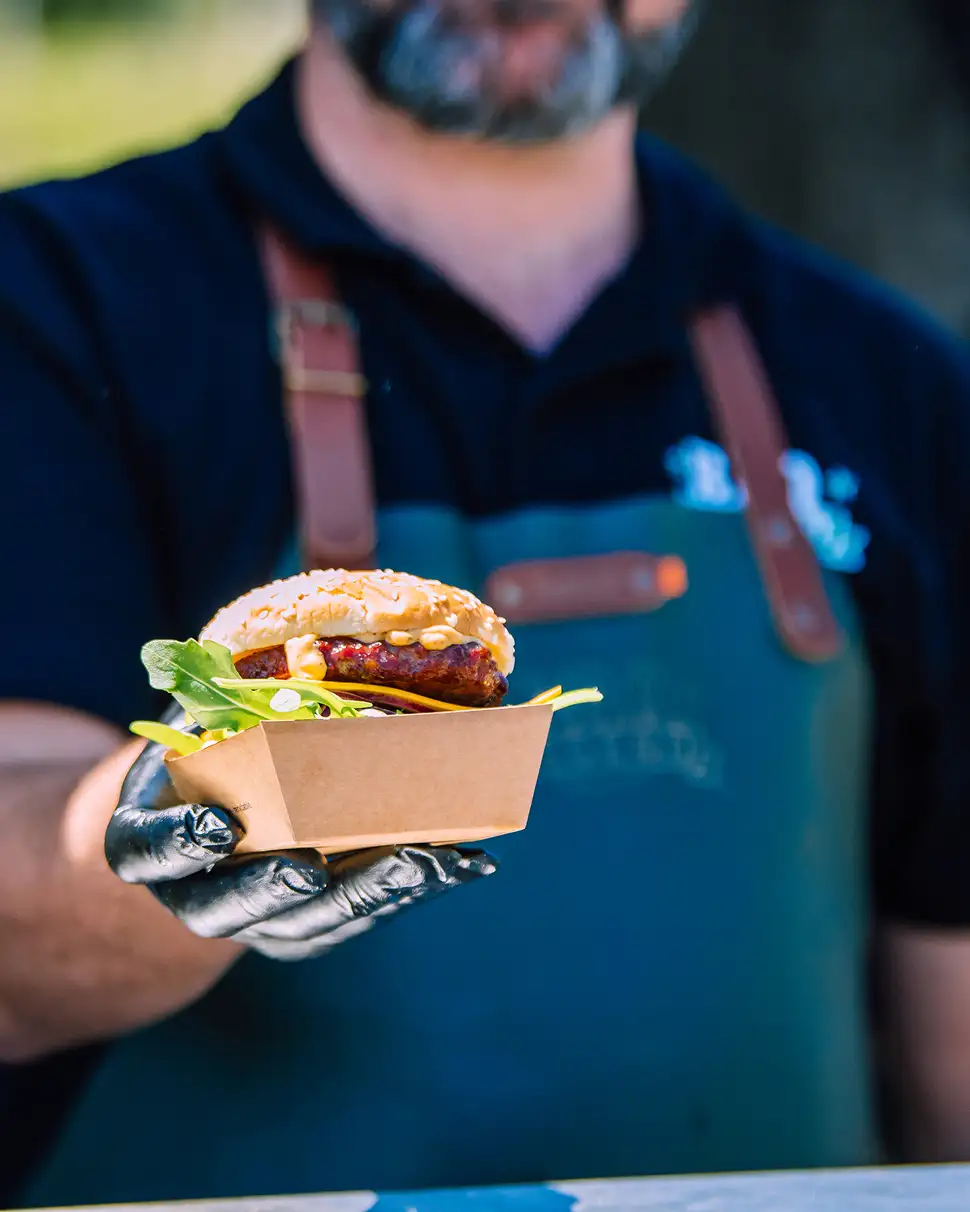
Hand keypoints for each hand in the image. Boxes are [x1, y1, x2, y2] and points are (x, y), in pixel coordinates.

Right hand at [104, 706, 497, 960]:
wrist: (209, 819)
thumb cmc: (209, 749)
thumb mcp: (201, 712)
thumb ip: (230, 671)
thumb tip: (305, 581)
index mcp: (149, 840)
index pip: (149, 851)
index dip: (176, 842)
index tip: (216, 826)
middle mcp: (198, 893)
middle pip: (231, 906)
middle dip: (277, 887)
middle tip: (315, 868)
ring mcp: (257, 921)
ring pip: (310, 922)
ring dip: (370, 892)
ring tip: (426, 860)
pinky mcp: (312, 927)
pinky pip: (360, 916)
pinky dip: (410, 890)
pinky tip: (462, 863)